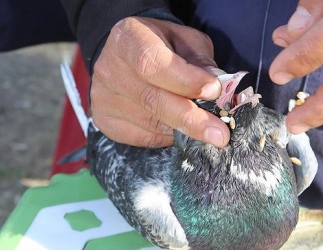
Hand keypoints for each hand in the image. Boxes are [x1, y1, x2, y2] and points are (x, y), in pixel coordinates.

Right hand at [91, 17, 228, 146]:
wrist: (130, 56)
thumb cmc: (163, 46)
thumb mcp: (186, 41)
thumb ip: (201, 62)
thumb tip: (216, 89)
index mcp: (128, 38)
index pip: (152, 63)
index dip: (185, 80)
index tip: (214, 91)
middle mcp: (109, 68)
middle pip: (152, 100)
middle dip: (191, 119)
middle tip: (220, 134)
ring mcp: (103, 98)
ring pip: (151, 123)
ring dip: (184, 131)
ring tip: (208, 130)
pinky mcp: (106, 121)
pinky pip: (144, 138)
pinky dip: (168, 137)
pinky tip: (179, 128)